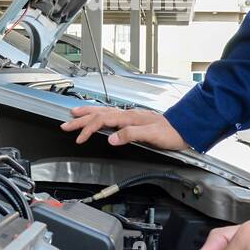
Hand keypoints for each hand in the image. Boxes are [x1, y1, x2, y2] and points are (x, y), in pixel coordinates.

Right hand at [59, 105, 190, 149]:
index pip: (102, 120)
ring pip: (103, 111)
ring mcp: (130, 115)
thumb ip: (130, 135)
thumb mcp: (151, 135)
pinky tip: (98, 116)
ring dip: (88, 113)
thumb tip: (111, 138)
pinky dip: (99, 115)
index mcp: (129, 117)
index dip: (88, 129)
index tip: (79, 138)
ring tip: (75, 114)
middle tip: (66, 124)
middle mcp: (128, 114)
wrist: (183, 128)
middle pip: (99, 113)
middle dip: (81, 119)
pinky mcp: (133, 119)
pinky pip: (110, 114)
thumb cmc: (170, 133)